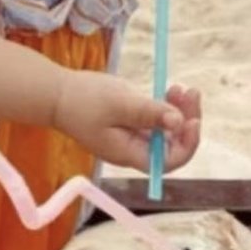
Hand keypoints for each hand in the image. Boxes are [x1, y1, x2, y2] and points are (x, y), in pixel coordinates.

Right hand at [53, 69, 200, 171]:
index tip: (193, 120)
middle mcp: (135, 149)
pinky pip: (158, 118)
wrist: (57, 94)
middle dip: (187, 121)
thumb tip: (179, 121)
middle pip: (172, 145)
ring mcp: (134, 135)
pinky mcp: (132, 120)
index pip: (168, 161)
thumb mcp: (118, 104)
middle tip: (191, 92)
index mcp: (130, 153)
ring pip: (168, 130)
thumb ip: (149, 113)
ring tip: (182, 88)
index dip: (186, 145)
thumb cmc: (83, 100)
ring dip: (181, 111)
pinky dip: (168, 106)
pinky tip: (171, 89)